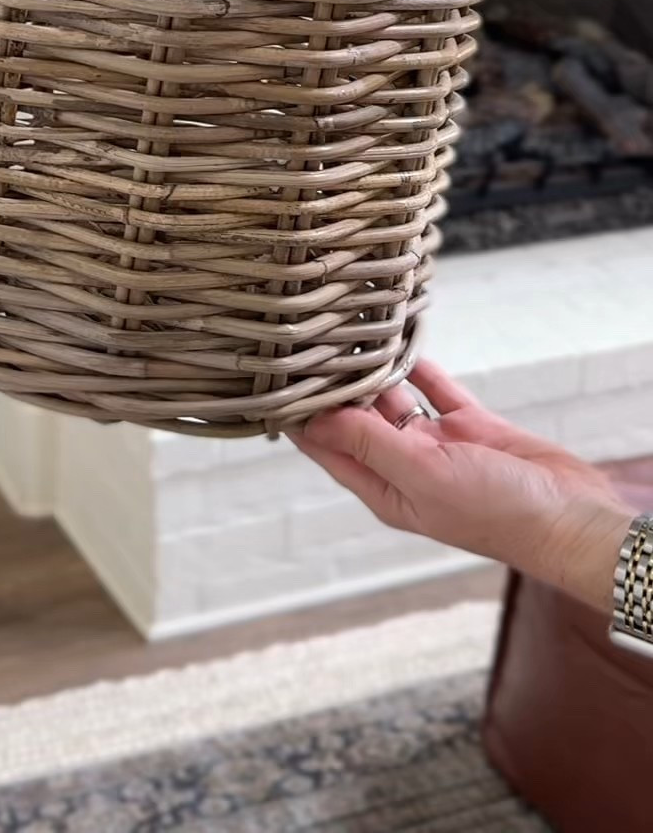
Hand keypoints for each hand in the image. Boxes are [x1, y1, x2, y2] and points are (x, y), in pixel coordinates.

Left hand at [289, 362, 632, 612]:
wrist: (570, 515)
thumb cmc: (498, 513)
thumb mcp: (423, 476)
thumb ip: (370, 443)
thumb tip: (316, 417)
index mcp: (387, 490)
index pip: (329, 448)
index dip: (303, 416)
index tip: (278, 379)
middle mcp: (406, 467)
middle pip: (357, 420)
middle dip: (335, 386)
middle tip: (309, 340)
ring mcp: (440, 446)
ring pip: (395, 399)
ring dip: (375, 371)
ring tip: (347, 331)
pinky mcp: (471, 426)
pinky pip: (436, 389)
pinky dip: (420, 367)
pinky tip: (401, 340)